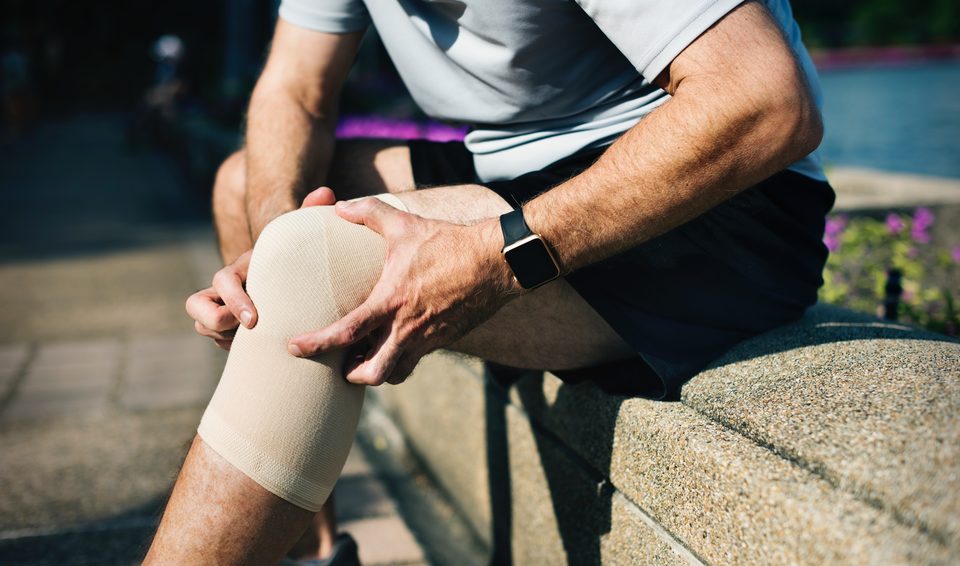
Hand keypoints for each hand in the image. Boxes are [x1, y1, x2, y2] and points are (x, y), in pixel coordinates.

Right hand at [186, 187, 338, 348]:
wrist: (294, 280)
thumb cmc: (299, 258)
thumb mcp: (302, 239)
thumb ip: (310, 215)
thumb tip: (326, 192)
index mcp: (242, 269)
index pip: (221, 282)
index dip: (233, 300)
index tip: (254, 320)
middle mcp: (226, 288)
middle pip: (196, 306)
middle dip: (216, 321)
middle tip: (250, 331)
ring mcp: (224, 309)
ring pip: (205, 326)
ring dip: (225, 337)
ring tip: (258, 339)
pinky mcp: (229, 329)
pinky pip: (220, 342)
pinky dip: (235, 347)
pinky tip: (263, 348)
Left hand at [288, 197, 516, 385]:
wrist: (495, 262)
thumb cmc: (448, 242)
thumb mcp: (404, 224)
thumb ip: (368, 212)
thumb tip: (339, 206)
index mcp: (391, 301)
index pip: (346, 333)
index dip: (316, 344)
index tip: (294, 348)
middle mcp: (407, 328)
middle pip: (372, 373)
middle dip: (351, 375)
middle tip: (339, 363)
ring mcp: (428, 338)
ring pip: (395, 374)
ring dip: (376, 372)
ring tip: (365, 358)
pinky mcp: (444, 340)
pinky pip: (416, 361)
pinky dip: (400, 361)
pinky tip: (395, 344)